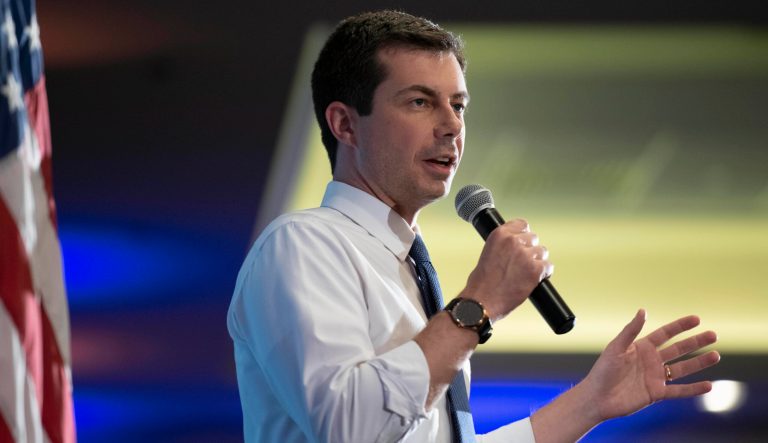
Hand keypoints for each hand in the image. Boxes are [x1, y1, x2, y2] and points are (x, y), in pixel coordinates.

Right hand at [460, 218, 550, 320]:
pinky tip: (533, 281)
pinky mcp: (535, 270)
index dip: (523, 235)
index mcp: (499, 234)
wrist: (481, 302)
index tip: (522, 244)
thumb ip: (503, 245)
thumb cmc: (481, 283)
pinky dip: (543, 274)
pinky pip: (548, 267)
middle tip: (521, 264)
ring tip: (524, 274)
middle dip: (530, 250)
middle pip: (534, 238)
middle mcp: (513, 241)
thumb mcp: (488, 253)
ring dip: (537, 262)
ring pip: (542, 252)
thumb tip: (518, 245)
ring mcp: (525, 255)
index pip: (522, 224)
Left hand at [582, 309, 719, 420]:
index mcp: (641, 347)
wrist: (597, 397)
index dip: (680, 326)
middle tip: (713, 335)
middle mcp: (651, 361)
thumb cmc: (602, 371)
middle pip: (678, 349)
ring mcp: (655, 377)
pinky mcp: (656, 393)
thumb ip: (631, 330)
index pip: (665, 334)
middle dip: (696, 342)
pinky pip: (679, 391)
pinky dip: (693, 389)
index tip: (697, 319)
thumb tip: (644, 311)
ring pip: (682, 368)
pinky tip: (708, 385)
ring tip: (716, 355)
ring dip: (699, 363)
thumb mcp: (616, 347)